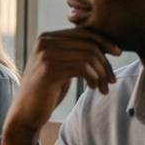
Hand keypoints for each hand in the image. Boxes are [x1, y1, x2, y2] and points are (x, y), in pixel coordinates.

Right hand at [0, 28, 121, 144]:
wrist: (26, 113)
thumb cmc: (47, 90)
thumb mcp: (61, 65)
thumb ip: (73, 52)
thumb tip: (105, 43)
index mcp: (46, 37)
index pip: (83, 32)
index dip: (104, 41)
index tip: (118, 53)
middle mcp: (44, 42)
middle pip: (88, 44)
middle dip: (105, 62)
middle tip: (111, 80)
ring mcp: (45, 55)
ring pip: (88, 56)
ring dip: (102, 73)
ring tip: (103, 87)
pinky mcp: (49, 69)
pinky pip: (83, 68)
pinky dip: (94, 78)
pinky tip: (93, 88)